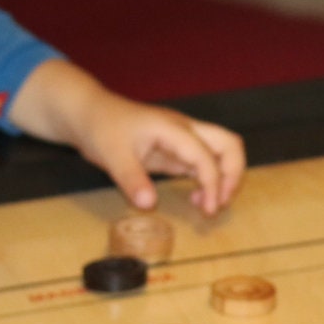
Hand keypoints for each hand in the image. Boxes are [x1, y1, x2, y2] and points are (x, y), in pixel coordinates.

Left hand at [11, 59, 246, 215]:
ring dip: (224, 178)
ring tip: (207, 205)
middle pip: (230, 144)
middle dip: (233, 175)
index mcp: (172, 129)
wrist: (90, 113)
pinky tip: (195, 198)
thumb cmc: (101, 128)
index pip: (206, 156)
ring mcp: (183, 139)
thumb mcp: (111, 154)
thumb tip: (148, 205)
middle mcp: (185, 130)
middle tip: (218, 203)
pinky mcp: (177, 149)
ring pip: (222, 152)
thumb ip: (131, 179)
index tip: (208, 209)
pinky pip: (205, 162)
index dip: (212, 184)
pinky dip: (208, 181)